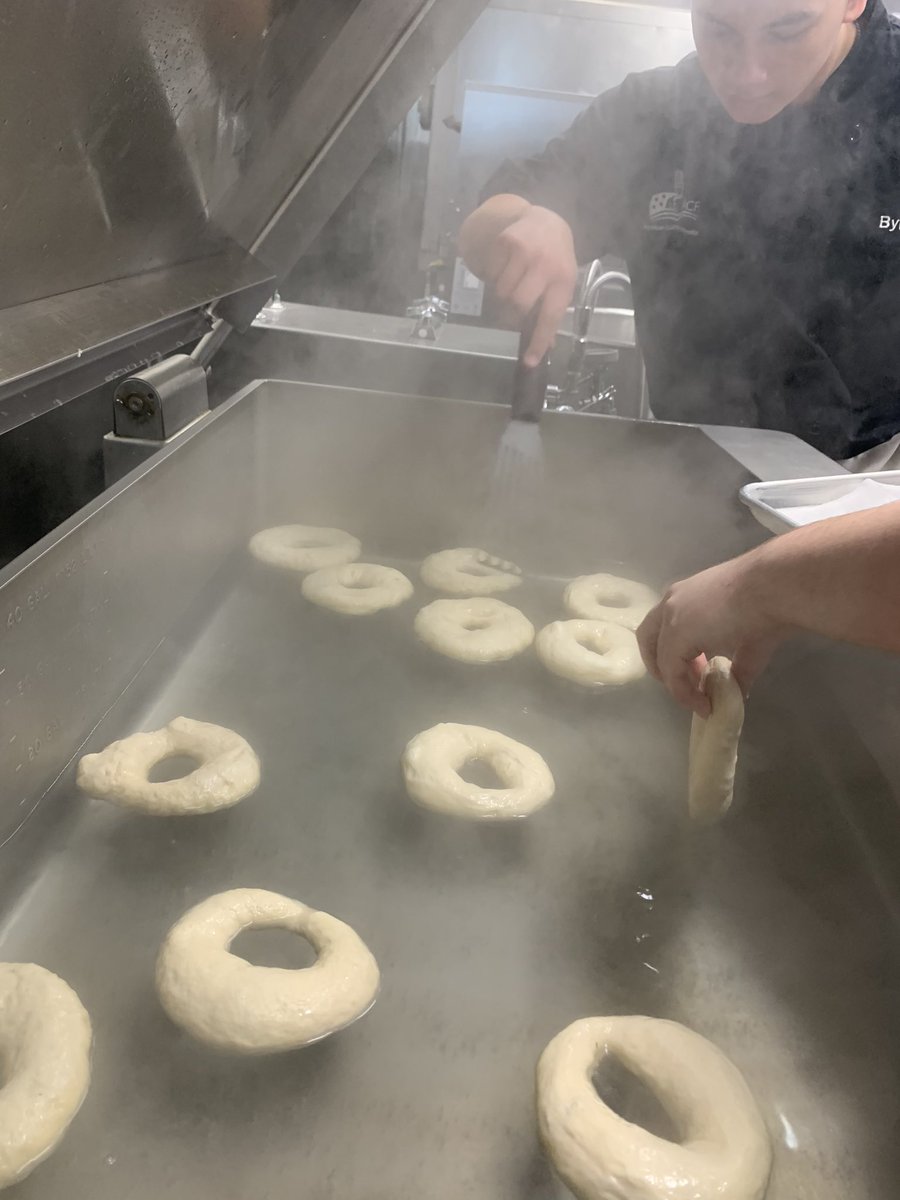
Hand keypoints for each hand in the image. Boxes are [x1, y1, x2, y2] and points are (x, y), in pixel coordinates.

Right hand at [486, 206, 577, 365]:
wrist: (548, 221)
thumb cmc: (557, 260)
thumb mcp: (563, 284)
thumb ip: (552, 313)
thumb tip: (545, 348)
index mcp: (563, 281)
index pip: (550, 317)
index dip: (538, 341)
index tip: (529, 361)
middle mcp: (545, 264)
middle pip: (518, 303)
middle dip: (512, 313)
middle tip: (512, 312)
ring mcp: (525, 250)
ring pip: (501, 290)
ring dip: (502, 295)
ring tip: (511, 285)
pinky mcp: (506, 240)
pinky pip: (491, 272)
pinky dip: (494, 277)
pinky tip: (506, 268)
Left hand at [637, 556, 786, 715]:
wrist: (773, 588)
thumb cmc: (768, 604)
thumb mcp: (748, 639)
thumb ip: (737, 665)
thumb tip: (738, 691)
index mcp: (687, 596)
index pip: (665, 627)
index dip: (677, 654)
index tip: (700, 674)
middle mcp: (672, 602)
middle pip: (648, 638)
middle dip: (663, 667)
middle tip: (688, 684)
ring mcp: (670, 617)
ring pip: (658, 657)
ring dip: (675, 682)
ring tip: (699, 698)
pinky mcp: (675, 636)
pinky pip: (671, 673)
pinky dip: (683, 693)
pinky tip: (703, 704)